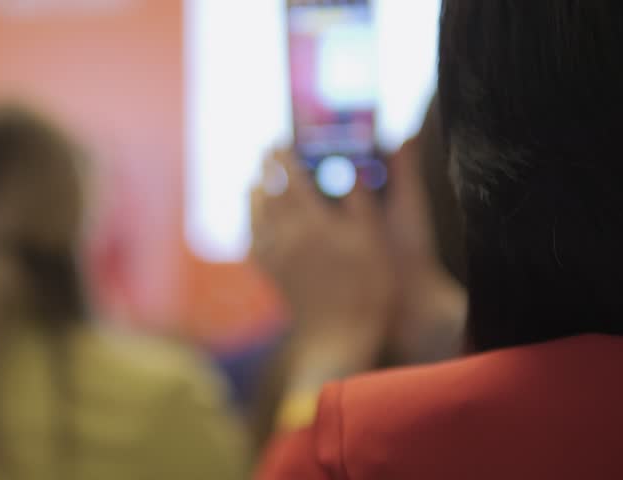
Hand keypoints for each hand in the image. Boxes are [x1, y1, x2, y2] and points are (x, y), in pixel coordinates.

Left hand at [250, 149, 395, 353]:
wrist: (338, 337)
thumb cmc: (366, 289)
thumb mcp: (373, 242)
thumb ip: (359, 202)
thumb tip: (349, 168)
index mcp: (313, 223)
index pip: (292, 179)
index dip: (285, 158)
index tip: (280, 141)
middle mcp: (287, 236)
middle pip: (270, 193)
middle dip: (267, 170)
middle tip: (265, 153)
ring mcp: (276, 257)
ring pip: (255, 217)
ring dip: (253, 195)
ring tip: (253, 182)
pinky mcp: (272, 277)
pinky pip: (253, 244)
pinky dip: (250, 228)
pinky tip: (252, 225)